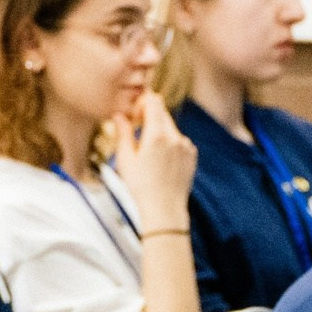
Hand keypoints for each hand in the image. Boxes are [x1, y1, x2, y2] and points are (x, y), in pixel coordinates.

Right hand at [112, 90, 197, 229]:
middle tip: (137, 130)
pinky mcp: (192, 155)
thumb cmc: (141, 187)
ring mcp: (186, 145)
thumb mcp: (125, 159)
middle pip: (163, 113)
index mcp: (157, 134)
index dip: (142, 102)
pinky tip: (160, 161)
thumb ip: (123, 132)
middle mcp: (175, 136)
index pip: (153, 101)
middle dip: (150, 116)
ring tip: (148, 152)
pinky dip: (170, 143)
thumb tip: (119, 115)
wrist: (164, 210)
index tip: (134, 114)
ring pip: (171, 128)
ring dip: (159, 131)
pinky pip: (179, 141)